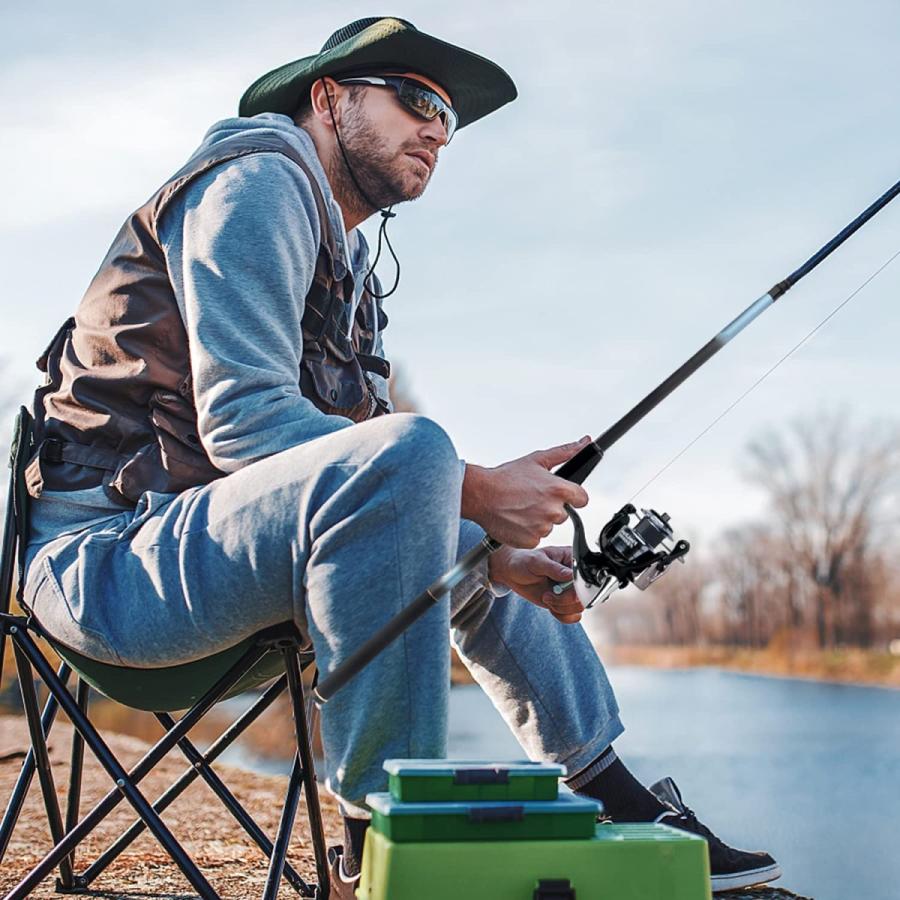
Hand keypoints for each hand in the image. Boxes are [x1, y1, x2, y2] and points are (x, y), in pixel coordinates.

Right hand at [461, 437, 591, 547]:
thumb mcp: (537, 459)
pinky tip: (517, 519)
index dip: (572, 496)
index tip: (560, 495)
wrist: (481, 494)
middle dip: (552, 507)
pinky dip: (528, 531)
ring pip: (549, 526)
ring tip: (522, 508)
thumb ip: (565, 452)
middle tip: (533, 498)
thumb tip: (583, 443)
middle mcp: (553, 511)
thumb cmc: (505, 478)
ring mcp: (542, 528)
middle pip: (564, 513)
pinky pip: (536, 537)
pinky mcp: (531, 540)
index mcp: (558, 490)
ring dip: (539, 519)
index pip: (582, 499)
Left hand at [488, 545, 583, 623]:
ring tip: (546, 598)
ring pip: (579, 607)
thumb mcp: (537, 561)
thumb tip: (570, 575)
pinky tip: (551, 606)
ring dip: (561, 608)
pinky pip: (573, 615)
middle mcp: (575, 575)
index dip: (575, 587)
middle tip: (547, 595)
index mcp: (572, 559)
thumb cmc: (524, 561)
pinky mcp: (565, 602)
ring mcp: (571, 589)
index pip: (585, 576)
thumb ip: (554, 569)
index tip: (559, 589)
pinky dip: (562, 615)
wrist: (513, 573)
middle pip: (584, 595)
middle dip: (564, 600)